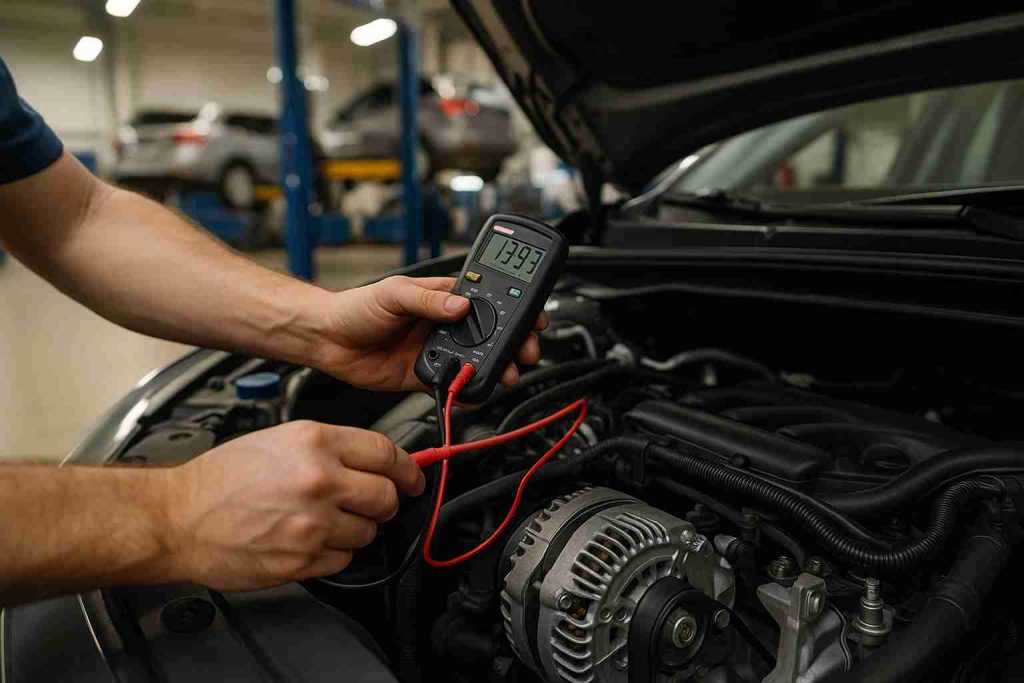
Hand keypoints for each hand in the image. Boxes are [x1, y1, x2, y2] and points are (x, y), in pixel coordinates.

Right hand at [162, 421, 424, 590]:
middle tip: (371, 503)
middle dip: (384, 502)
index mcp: (316, 443)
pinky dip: (334, 553)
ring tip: (323, 521)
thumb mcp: (281, 438)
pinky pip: (344, 559)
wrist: (178, 516)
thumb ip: (331, 447)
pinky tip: (308, 540)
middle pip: (387, 496)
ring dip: (356, 529)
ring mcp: (313, 523)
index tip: (413, 477)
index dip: (407, 468)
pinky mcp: (303, 559)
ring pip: (369, 532)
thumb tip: (374, 460)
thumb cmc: (221, 477)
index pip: (387, 453)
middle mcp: (320, 480)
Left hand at [314, 275, 547, 390]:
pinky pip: (455, 386)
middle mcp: (445, 324)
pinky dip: (467, 393)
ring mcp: (438, 350)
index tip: (533, 316)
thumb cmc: (355, 307)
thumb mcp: (393, 293)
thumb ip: (427, 299)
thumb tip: (460, 305)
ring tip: (506, 376)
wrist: (327, 340)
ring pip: (478, 361)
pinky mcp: (426, 375)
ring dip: (496, 369)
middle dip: (515, 343)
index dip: (516, 307)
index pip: (489, 299)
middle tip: (526, 352)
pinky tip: (474, 394)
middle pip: (493, 334)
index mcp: (443, 297)